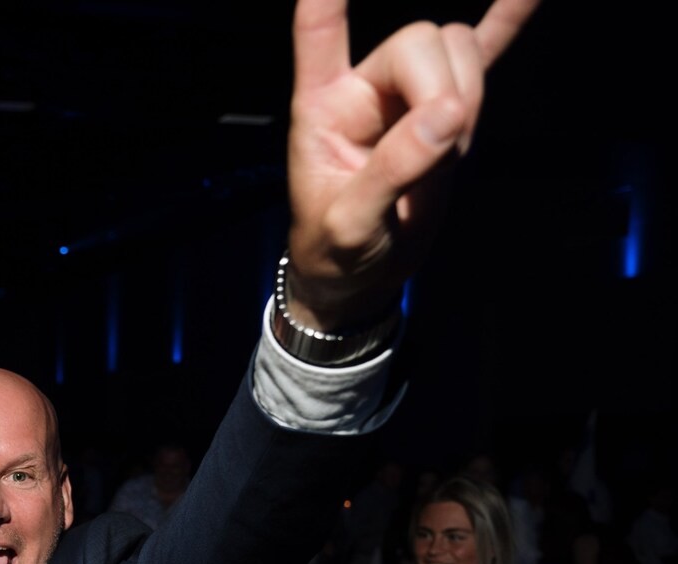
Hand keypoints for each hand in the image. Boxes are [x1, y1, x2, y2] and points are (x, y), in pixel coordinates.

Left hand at [285, 0, 537, 327]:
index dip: (329, 0)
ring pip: (458, 50)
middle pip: (420, 43)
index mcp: (322, 106)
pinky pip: (484, 52)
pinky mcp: (448, 110)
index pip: (319, 34)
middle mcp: (365, 88)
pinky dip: (508, 19)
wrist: (362, 273)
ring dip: (469, 97)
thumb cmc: (338, 249)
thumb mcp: (351, 223)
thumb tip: (446, 115)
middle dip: (443, 88)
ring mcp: (409, 94)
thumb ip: (392, 169)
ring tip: (447, 152)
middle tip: (443, 147)